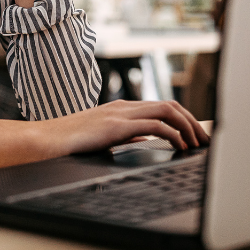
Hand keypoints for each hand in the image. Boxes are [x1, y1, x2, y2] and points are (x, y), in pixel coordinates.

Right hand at [0, 99, 208, 170]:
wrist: (45, 141)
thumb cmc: (68, 142)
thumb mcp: (103, 136)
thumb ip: (125, 134)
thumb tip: (144, 138)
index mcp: (120, 108)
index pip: (160, 105)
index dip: (183, 118)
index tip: (195, 134)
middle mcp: (122, 106)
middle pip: (169, 104)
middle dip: (192, 121)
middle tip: (204, 139)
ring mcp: (119, 113)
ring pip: (166, 109)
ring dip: (187, 126)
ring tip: (196, 142)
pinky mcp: (116, 124)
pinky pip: (155, 125)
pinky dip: (173, 134)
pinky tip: (178, 146)